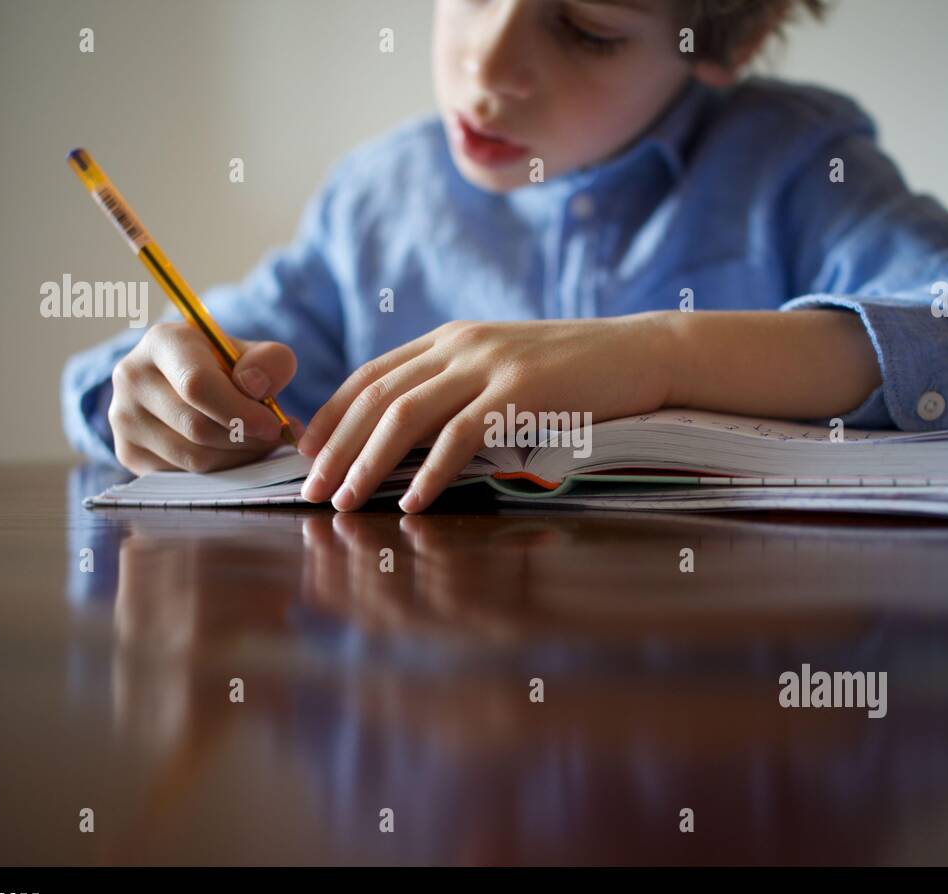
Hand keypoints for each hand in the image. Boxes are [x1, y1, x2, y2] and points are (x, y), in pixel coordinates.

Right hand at [108, 323, 303, 473]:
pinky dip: (218, 471)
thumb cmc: (226, 367)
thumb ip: (269, 362)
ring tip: (258, 443)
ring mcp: (123, 417)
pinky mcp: (127, 452)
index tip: (272, 425)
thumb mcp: (253, 353)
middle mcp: (132, 377)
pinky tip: (233, 453)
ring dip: (237, 457)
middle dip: (245, 438)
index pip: (197, 385)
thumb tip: (256, 388)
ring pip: (192, 457)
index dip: (240, 411)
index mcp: (162, 342)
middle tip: (273, 437)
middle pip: (197, 427)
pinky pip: (183, 475)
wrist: (183, 382)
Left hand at [296, 314, 674, 511]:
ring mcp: (490, 365)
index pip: (371, 374)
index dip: (331, 415)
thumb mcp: (504, 366)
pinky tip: (413, 502)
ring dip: (368, 463)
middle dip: (336, 447)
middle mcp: (461, 344)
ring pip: (406, 415)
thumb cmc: (575, 370)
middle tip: (310, 490)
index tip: (306, 453)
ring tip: (345, 501)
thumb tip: (412, 435)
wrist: (641, 352)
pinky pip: (460, 437)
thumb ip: (459, 385)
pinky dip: (431, 473)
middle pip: (378, 397)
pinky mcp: (521, 392)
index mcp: (451, 337)